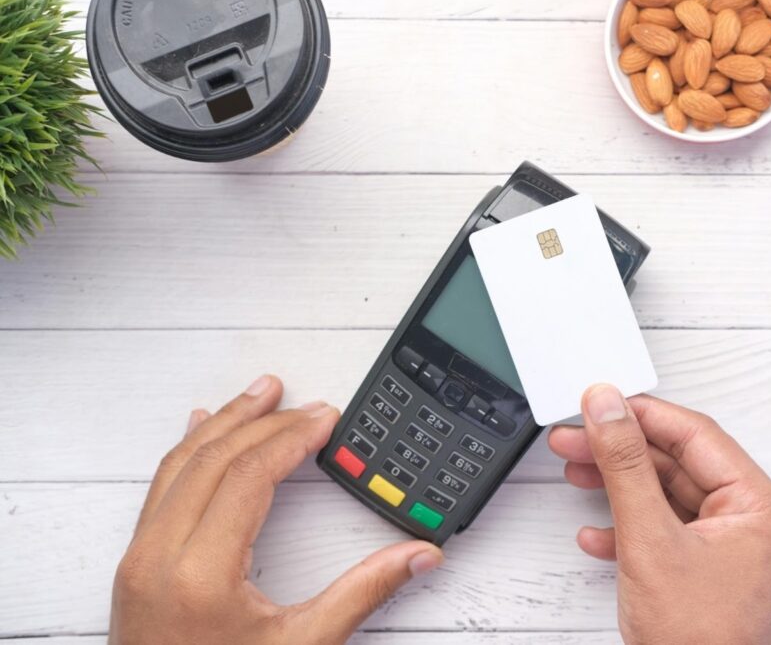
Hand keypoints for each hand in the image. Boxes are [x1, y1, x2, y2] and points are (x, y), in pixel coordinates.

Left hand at [110, 375, 443, 644]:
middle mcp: (159, 557)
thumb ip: (362, 594)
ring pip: (179, 465)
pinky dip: (186, 451)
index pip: (248, 477)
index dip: (291, 438)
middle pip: (212, 459)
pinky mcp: (135, 566)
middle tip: (302, 402)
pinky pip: (158, 489)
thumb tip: (416, 556)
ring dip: (223, 424)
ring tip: (258, 395)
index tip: (324, 418)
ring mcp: (140, 559)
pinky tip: (198, 428)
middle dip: (262, 421)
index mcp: (200, 574)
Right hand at [549, 384, 770, 644]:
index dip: (642, 415)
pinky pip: (663, 531)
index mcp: (759, 508)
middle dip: (621, 452)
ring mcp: (728, 551)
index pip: (696, 436)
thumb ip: (624, 465)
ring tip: (576, 472)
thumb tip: (608, 407)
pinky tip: (595, 534)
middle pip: (678, 464)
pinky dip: (626, 528)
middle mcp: (750, 524)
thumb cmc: (694, 643)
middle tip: (574, 437)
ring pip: (666, 497)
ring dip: (617, 487)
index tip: (600, 401)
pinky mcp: (703, 573)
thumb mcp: (649, 539)